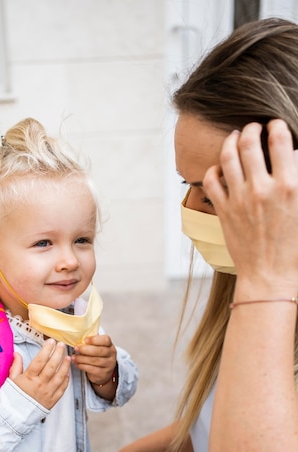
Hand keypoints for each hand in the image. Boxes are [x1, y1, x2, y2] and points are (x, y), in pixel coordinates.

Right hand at [8, 339, 70, 409]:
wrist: (15, 416)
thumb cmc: (13, 397)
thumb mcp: (11, 380)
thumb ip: (16, 366)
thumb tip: (17, 354)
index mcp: (29, 378)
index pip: (40, 360)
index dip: (46, 350)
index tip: (50, 342)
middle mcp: (40, 385)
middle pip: (52, 366)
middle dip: (58, 353)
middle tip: (61, 345)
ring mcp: (48, 393)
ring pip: (60, 376)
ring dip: (65, 366)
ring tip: (68, 357)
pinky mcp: (53, 400)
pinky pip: (62, 388)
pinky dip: (66, 379)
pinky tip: (67, 372)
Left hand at [72, 334, 116, 385]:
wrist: (103, 372)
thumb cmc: (97, 356)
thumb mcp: (97, 347)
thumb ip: (91, 342)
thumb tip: (79, 336)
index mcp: (109, 345)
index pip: (105, 340)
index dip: (95, 339)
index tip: (85, 340)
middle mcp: (111, 354)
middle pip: (99, 351)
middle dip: (86, 349)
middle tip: (76, 348)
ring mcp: (109, 365)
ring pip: (94, 361)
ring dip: (82, 358)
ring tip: (74, 357)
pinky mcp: (103, 373)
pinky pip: (92, 369)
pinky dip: (82, 366)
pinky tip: (77, 363)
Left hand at [203, 119, 297, 294]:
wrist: (270, 276)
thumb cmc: (293, 248)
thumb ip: (296, 183)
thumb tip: (292, 162)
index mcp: (289, 187)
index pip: (280, 141)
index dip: (276, 126)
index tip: (275, 125)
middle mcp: (262, 189)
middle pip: (250, 144)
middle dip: (251, 129)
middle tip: (253, 127)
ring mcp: (239, 200)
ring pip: (227, 157)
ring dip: (230, 142)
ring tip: (234, 137)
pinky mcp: (223, 211)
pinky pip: (211, 181)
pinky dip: (213, 169)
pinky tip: (220, 168)